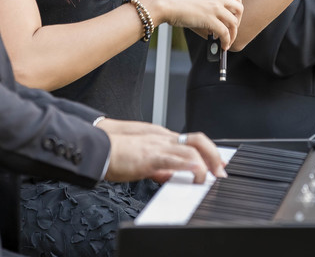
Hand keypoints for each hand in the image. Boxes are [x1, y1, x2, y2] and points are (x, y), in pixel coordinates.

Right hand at [102, 121, 224, 182]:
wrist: (94, 147)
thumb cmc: (113, 151)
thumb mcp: (140, 157)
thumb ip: (157, 165)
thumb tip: (169, 175)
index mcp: (161, 137)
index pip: (192, 141)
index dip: (208, 152)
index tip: (217, 165)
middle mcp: (162, 137)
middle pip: (198, 140)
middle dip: (214, 156)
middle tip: (219, 172)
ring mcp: (157, 145)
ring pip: (191, 149)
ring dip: (206, 164)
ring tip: (209, 179)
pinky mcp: (149, 156)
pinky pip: (174, 158)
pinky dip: (189, 165)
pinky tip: (196, 172)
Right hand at [144, 0, 242, 49]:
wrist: (166, 4)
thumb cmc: (176, 2)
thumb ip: (208, 5)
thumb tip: (214, 23)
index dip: (238, 2)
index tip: (233, 12)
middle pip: (239, 8)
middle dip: (238, 21)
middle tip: (232, 29)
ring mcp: (215, 8)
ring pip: (234, 23)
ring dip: (233, 35)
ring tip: (227, 41)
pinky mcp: (210, 20)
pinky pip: (225, 33)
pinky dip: (226, 41)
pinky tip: (222, 45)